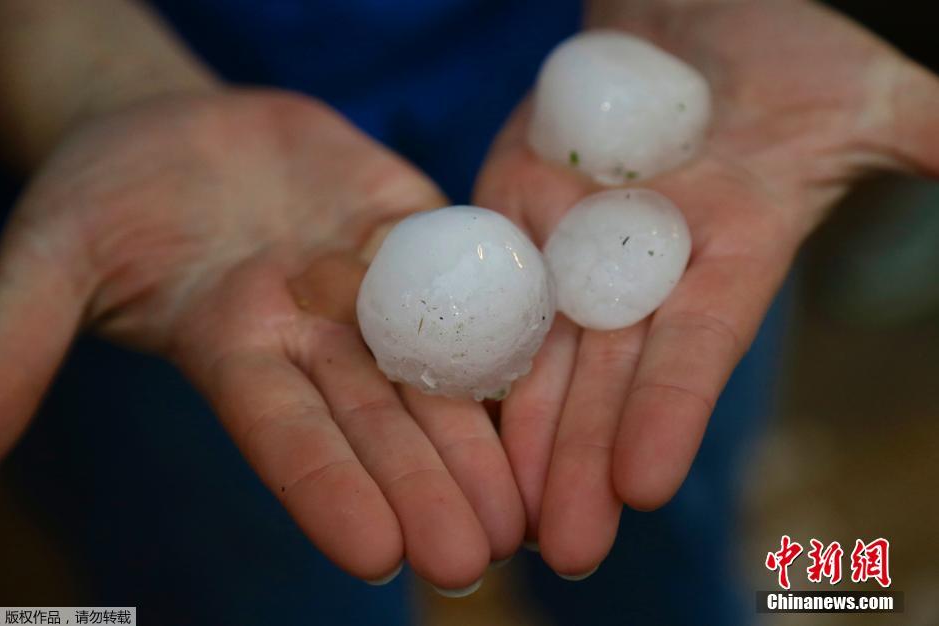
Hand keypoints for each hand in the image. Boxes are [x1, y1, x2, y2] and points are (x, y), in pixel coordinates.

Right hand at [0, 89, 524, 588]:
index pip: (284, 435)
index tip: (376, 555)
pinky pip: (470, 275)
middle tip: (476, 560)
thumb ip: (19, 331)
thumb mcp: (53, 249)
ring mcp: (373, 288)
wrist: (187, 131)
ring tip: (527, 511)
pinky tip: (556, 384)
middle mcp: (317, 337)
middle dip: (427, 488)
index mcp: (238, 352)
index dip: (326, 490)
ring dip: (480, 439)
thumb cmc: (110, 193)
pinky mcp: (417, 233)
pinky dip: (513, 325)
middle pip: (378, 422)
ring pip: (436, 370)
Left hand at [475, 0, 938, 575]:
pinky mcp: (515, 202)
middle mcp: (644, 265)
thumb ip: (924, 143)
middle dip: (584, 460)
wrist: (685, 8)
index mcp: (728, 252)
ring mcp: (572, 237)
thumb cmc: (788, 46)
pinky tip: (442, 409)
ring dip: (521, 428)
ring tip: (501, 508)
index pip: (696, 346)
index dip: (671, 411)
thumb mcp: (868, 91)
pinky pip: (483, 274)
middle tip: (561, 549)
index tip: (643, 487)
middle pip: (607, 374)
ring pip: (539, 345)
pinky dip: (462, 337)